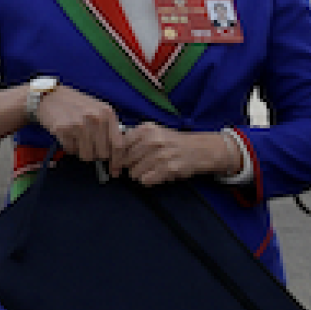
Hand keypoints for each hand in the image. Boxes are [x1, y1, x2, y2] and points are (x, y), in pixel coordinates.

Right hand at [33, 83, 126, 163]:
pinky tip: (68, 136)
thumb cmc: (77, 105)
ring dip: (83, 153)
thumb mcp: (99, 110)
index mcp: (108, 114)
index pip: (118, 145)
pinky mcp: (63, 129)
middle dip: (98, 156)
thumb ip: (110, 128)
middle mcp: (96, 118)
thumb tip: (119, 154)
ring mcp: (79, 124)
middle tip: (91, 149)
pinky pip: (71, 150)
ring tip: (78, 140)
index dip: (118, 161)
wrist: (50, 96)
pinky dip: (71, 148)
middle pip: (103, 153)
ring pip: (87, 155)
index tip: (116, 171)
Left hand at [109, 124, 240, 186]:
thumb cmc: (172, 142)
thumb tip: (111, 154)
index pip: (119, 145)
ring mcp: (161, 155)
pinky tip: (154, 175)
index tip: (116, 162)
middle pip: (125, 160)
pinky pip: (146, 180)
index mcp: (146, 129)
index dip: (115, 156)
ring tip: (148, 170)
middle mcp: (153, 140)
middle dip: (127, 167)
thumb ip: (132, 139)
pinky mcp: (168, 169)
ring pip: (134, 172)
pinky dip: (147, 180)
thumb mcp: (153, 133)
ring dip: (138, 174)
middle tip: (134, 167)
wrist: (199, 149)